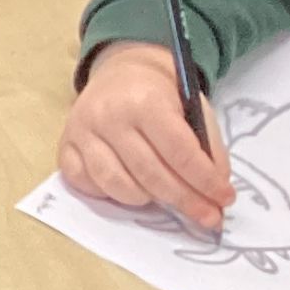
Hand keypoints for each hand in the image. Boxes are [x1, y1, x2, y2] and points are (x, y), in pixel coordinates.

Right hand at [59, 39, 235, 232]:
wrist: (120, 73)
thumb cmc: (161, 95)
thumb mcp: (194, 108)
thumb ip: (207, 145)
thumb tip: (214, 188)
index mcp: (145, 102)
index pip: (179, 152)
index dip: (205, 180)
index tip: (224, 199)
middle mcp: (109, 117)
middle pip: (150, 173)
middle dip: (185, 200)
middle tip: (208, 216)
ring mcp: (82, 133)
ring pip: (116, 184)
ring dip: (148, 200)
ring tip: (166, 199)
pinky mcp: (65, 146)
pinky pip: (85, 184)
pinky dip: (110, 194)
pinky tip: (131, 189)